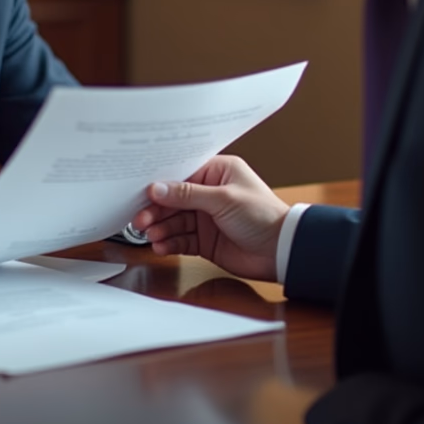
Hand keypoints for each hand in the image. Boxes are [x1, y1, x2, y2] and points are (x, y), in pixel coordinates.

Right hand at [130, 155, 287, 281]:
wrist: (282, 251)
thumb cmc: (263, 216)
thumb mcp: (223, 199)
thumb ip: (187, 194)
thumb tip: (157, 188)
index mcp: (217, 172)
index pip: (181, 174)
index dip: (161, 183)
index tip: (142, 191)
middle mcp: (210, 193)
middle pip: (173, 199)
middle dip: (156, 210)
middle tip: (141, 220)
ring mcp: (206, 218)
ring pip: (174, 221)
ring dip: (161, 228)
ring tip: (150, 235)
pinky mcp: (205, 240)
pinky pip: (181, 239)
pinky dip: (169, 243)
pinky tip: (161, 246)